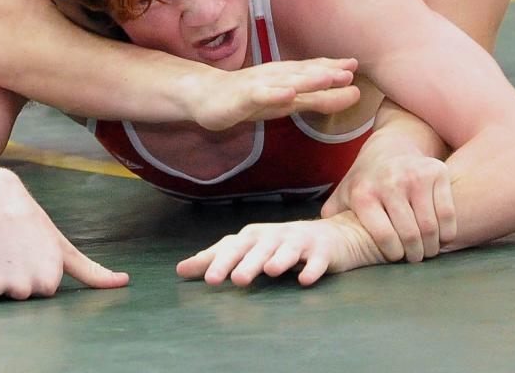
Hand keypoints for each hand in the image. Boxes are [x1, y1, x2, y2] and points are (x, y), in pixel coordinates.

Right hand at [0, 170, 128, 298]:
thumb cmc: (26, 223)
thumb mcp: (59, 245)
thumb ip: (89, 270)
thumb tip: (126, 283)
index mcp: (49, 281)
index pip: (36, 297)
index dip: (30, 275)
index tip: (30, 253)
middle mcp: (25, 287)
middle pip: (12, 299)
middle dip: (8, 277)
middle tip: (9, 251)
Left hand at [176, 211, 384, 286]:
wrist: (333, 236)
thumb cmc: (282, 245)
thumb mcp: (250, 249)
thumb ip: (217, 259)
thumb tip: (180, 269)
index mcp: (254, 236)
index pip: (231, 246)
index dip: (216, 260)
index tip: (200, 277)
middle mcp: (274, 235)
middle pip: (256, 247)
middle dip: (243, 261)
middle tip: (231, 280)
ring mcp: (299, 242)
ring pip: (286, 251)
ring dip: (277, 260)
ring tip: (268, 272)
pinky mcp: (323, 252)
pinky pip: (317, 261)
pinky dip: (311, 269)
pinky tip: (304, 280)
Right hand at [190, 58, 359, 130]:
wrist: (205, 95)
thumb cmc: (249, 97)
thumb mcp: (287, 100)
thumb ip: (317, 98)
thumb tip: (352, 94)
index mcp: (286, 77)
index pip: (312, 70)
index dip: (333, 67)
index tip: (355, 65)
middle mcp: (274, 77)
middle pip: (302, 73)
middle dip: (326, 71)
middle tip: (351, 69)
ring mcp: (258, 86)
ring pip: (284, 82)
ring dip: (306, 79)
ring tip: (327, 77)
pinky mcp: (242, 98)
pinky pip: (260, 96)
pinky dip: (274, 94)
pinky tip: (287, 94)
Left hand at [320, 142, 455, 262]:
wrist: (389, 148)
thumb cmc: (366, 181)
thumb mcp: (344, 195)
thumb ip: (333, 217)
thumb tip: (321, 239)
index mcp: (364, 192)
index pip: (384, 237)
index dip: (393, 254)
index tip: (396, 256)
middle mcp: (389, 181)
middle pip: (410, 235)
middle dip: (415, 254)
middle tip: (416, 257)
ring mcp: (414, 174)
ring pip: (431, 227)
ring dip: (432, 246)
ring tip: (427, 249)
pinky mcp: (436, 171)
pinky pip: (448, 213)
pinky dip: (448, 231)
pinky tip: (440, 235)